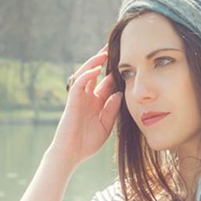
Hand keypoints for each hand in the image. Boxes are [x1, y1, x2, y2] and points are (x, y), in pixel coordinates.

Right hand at [50, 46, 122, 166]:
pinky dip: (86, 75)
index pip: (107, 83)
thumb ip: (112, 109)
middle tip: (114, 47)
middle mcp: (87, 97)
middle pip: (95, 73)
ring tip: (104, 53)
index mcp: (96, 102)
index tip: (128, 63)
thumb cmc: (87, 143)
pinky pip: (79, 84)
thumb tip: (120, 93)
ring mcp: (79, 97)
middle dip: (103, 61)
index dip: (116, 73)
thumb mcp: (106, 125)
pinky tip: (96, 70)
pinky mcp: (72, 101)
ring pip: (85, 74)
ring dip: (94, 63)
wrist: (72, 153)